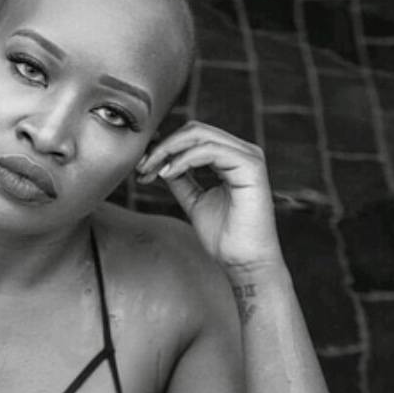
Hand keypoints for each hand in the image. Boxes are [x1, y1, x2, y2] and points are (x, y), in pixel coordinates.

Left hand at [135, 121, 283, 273]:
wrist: (244, 262)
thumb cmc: (224, 237)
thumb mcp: (194, 200)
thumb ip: (181, 179)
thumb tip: (160, 162)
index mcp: (232, 157)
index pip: (194, 137)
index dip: (164, 147)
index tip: (142, 167)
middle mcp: (243, 152)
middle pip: (195, 130)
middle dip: (163, 146)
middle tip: (142, 166)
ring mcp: (249, 157)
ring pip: (201, 135)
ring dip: (169, 151)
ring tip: (151, 170)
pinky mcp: (251, 166)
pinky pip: (210, 150)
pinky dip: (184, 159)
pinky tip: (168, 173)